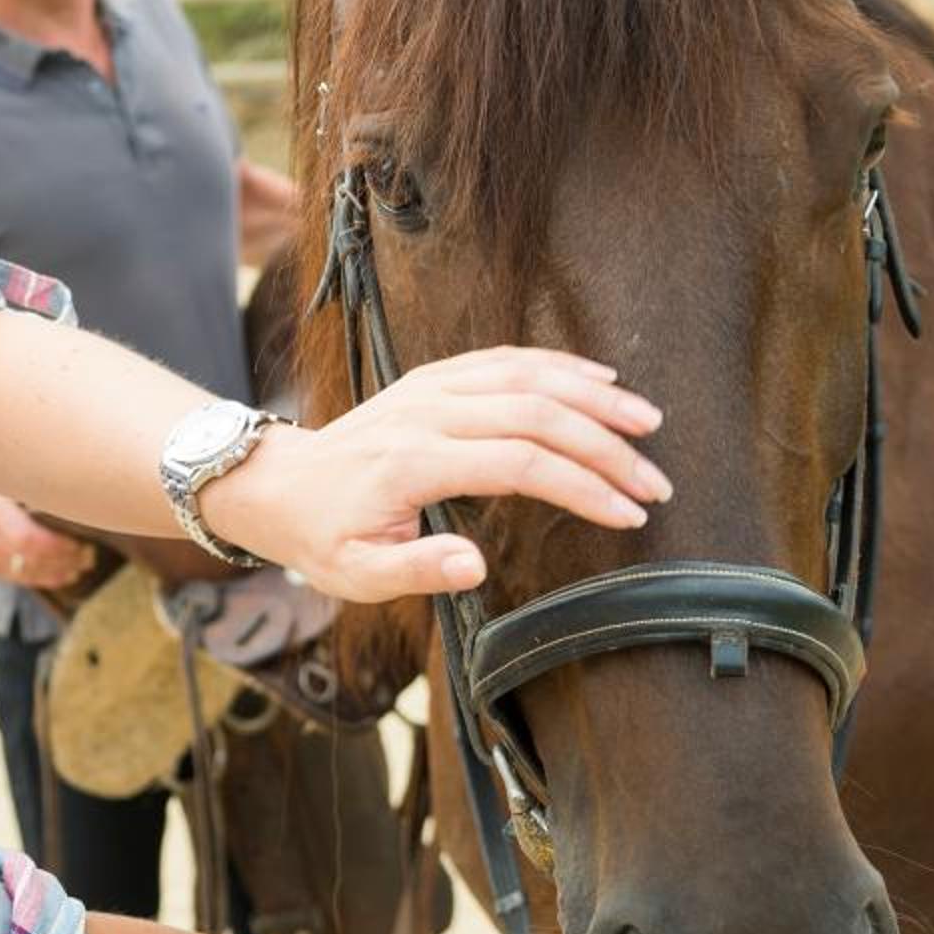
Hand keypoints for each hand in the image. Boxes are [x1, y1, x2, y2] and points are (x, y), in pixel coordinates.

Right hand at [0, 486, 93, 591]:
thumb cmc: (4, 476)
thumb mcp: (18, 474)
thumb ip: (42, 485)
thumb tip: (83, 492)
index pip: (28, 538)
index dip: (59, 546)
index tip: (84, 542)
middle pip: (30, 557)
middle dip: (63, 559)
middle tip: (89, 555)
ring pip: (25, 571)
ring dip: (58, 571)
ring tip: (81, 565)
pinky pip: (17, 577)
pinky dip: (44, 578)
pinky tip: (65, 574)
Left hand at [200, 347, 664, 602]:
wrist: (279, 485)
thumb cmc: (322, 536)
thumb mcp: (356, 574)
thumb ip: (417, 570)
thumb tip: (476, 567)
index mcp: (414, 461)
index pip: (518, 462)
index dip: (580, 486)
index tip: (628, 514)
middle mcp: (427, 411)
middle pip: (535, 413)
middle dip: (605, 446)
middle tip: (655, 482)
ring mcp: (431, 386)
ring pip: (526, 375)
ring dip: (593, 397)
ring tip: (647, 423)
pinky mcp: (434, 376)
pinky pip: (505, 359)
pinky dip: (557, 366)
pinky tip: (600, 381)